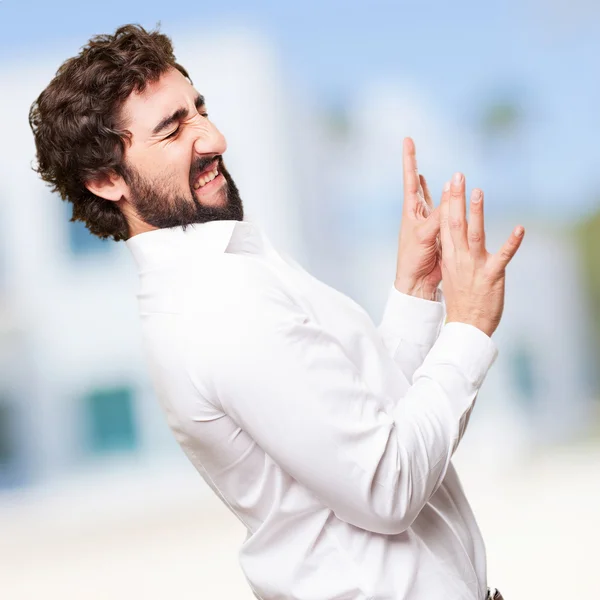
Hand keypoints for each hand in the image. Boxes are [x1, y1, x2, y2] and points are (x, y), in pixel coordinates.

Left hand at [394, 138, 441, 300]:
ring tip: (424, 173)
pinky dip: (449, 206)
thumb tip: (453, 194)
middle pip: (417, 185)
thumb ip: (439, 216)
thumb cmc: (413, 258)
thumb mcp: (424, 235)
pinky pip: (446, 215)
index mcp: (411, 210)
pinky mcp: (440, 233)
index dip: (410, 159)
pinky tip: (448, 201)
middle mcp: (418, 213)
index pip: (410, 179)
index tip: (407, 140)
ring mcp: (428, 223)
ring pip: (433, 198)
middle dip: (415, 167)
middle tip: (413, 148)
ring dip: (433, 186)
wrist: (417, 281)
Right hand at [440, 172, 524, 336]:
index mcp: (450, 256)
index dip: (447, 203)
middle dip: (456, 199)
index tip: (448, 184)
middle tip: (457, 177)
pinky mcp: (492, 276)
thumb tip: (457, 236)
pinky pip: (503, 256)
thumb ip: (455, 252)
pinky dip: (512, 243)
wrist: (466, 324)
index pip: (445, 225)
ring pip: (475, 235)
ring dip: (476, 213)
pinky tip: (520, 229)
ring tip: (478, 192)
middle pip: (456, 224)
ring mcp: (475, 266)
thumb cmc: (462, 299)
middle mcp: (459, 258)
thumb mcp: (452, 271)